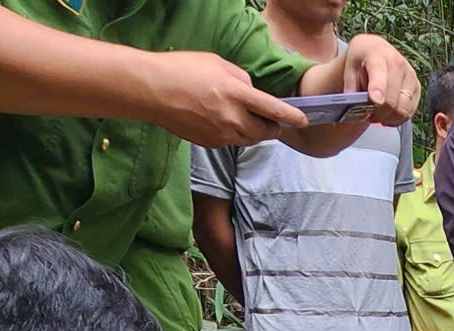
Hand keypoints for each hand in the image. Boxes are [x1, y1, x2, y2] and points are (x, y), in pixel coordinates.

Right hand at [140, 50, 304, 147]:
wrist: (151, 90)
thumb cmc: (183, 70)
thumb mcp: (218, 63)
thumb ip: (241, 80)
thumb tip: (252, 93)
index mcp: (236, 94)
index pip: (273, 110)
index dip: (291, 117)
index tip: (302, 120)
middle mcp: (230, 117)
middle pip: (264, 133)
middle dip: (273, 129)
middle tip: (274, 123)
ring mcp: (219, 134)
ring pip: (247, 140)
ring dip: (254, 133)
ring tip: (249, 122)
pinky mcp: (208, 143)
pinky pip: (229, 142)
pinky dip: (233, 135)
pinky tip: (223, 123)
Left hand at [342, 35, 419, 124]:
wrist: (374, 50)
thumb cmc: (360, 61)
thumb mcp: (349, 71)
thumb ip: (351, 91)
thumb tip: (353, 114)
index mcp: (377, 54)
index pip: (379, 73)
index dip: (378, 88)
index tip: (375, 101)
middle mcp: (398, 62)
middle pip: (391, 99)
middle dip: (378, 113)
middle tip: (368, 115)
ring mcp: (410, 75)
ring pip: (403, 109)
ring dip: (388, 118)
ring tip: (378, 115)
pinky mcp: (417, 86)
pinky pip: (409, 111)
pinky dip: (397, 118)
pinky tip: (388, 114)